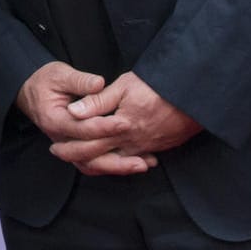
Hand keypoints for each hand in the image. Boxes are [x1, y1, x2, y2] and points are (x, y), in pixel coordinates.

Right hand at [15, 61, 152, 175]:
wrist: (30, 91)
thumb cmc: (45, 81)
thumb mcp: (60, 74)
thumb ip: (80, 81)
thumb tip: (99, 83)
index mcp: (54, 119)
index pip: (81, 128)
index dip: (104, 127)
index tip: (126, 123)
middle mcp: (59, 138)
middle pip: (88, 155)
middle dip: (117, 158)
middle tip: (142, 157)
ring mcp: (66, 146)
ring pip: (91, 165)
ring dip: (117, 168)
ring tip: (142, 165)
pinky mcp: (73, 149)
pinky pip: (92, 164)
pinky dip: (111, 167)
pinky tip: (132, 164)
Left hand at [51, 72, 200, 171]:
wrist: (195, 95)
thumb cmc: (158, 86)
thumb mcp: (125, 86)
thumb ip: (98, 101)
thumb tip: (74, 112)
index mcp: (122, 127)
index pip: (90, 143)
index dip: (71, 146)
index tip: (55, 146)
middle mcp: (134, 142)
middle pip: (101, 158)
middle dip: (79, 158)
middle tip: (60, 154)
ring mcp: (148, 147)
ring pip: (117, 162)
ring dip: (99, 163)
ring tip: (82, 160)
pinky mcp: (160, 146)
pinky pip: (135, 159)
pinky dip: (121, 162)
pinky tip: (114, 159)